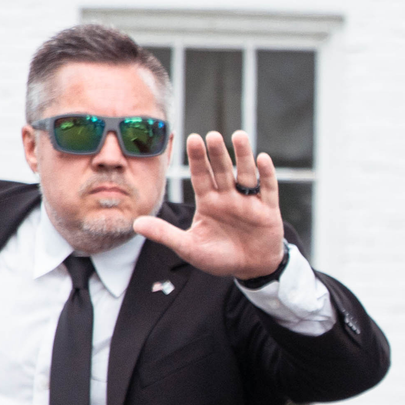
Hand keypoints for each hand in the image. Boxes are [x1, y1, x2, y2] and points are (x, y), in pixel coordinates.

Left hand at [133, 130, 286, 279]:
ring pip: (245, 174)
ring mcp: (248, 201)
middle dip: (217, 154)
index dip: (197, 159)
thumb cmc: (219, 257)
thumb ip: (165, 234)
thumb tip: (136, 224)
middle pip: (222, 171)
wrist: (250, 269)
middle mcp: (228, 196)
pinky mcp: (268, 210)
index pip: (201, 176)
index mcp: (208, 202)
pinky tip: (262, 159)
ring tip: (239, 136)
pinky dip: (266, 174)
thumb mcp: (189, 247)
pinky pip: (268, 189)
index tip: (192, 138)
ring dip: (243, 156)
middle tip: (212, 135)